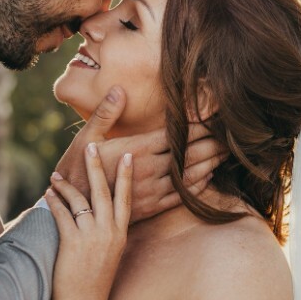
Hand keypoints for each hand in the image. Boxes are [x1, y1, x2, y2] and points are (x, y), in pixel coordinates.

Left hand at [46, 143, 131, 299]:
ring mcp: (91, 236)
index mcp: (120, 235)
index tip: (127, 156)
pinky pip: (62, 214)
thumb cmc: (95, 285)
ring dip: (66, 184)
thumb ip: (108, 236)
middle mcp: (109, 232)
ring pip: (80, 199)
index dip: (125, 176)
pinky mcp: (73, 242)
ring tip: (56, 174)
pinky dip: (54, 201)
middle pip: (103, 191)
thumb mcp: (110, 257)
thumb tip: (100, 219)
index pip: (125, 199)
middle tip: (91, 146)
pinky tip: (48, 193)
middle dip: (96, 167)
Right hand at [54, 87, 225, 222]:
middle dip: (210, 144)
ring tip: (225, 154)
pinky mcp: (151, 207)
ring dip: (209, 164)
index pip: (173, 135)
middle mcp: (147, 170)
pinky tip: (209, 178)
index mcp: (135, 150)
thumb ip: (105, 113)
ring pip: (188, 176)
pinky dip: (197, 186)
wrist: (71, 210)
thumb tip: (119, 89)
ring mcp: (151, 191)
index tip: (212, 117)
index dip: (195, 126)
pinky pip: (180, 197)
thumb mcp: (87, 138)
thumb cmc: (77, 169)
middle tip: (229, 135)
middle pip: (187, 155)